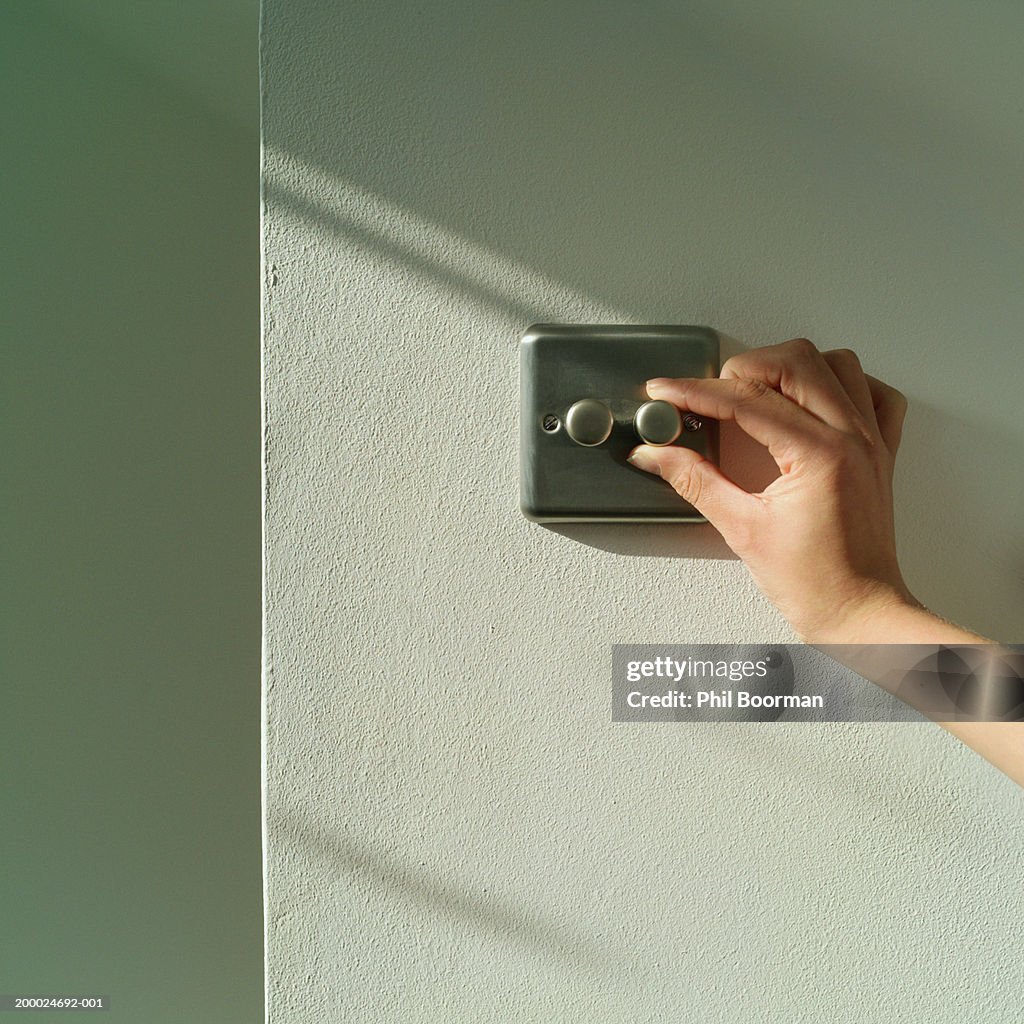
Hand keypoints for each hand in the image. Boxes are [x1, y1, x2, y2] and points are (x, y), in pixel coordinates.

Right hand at [627, 338, 915, 641]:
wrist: (858, 613)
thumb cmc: (814, 584)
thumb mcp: (742, 530)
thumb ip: (696, 481)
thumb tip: (656, 455)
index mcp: (820, 456)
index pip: (747, 400)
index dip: (696, 391)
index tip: (666, 391)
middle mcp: (853, 437)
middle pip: (796, 361)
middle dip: (743, 367)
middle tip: (709, 394)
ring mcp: (873, 440)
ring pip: (836, 363)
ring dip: (791, 367)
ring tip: (756, 391)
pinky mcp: (881, 451)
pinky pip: (873, 392)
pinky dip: (841, 383)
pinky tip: (812, 401)